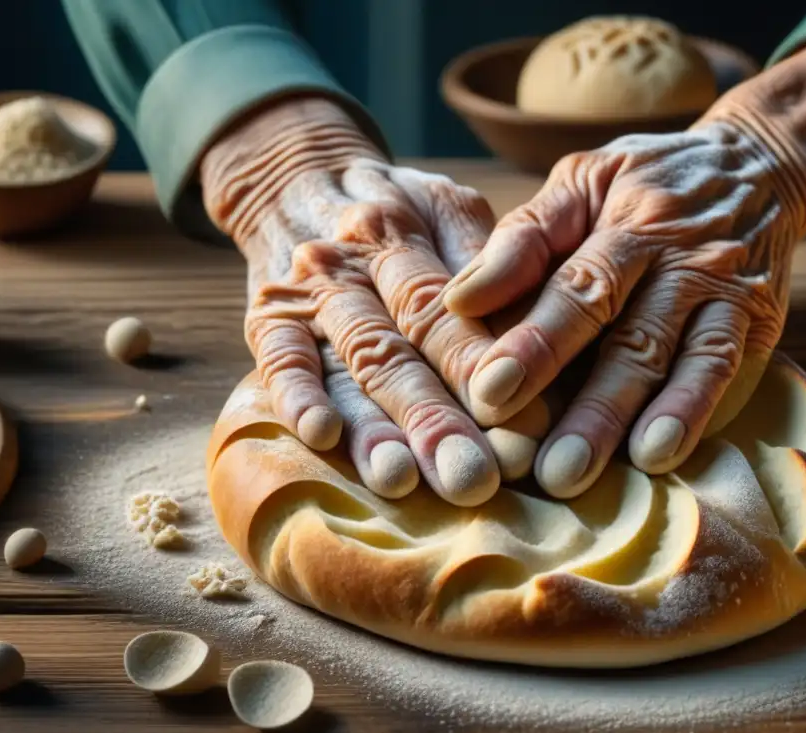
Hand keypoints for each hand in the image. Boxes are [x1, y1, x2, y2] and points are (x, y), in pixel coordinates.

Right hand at [200, 97, 545, 505]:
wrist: (297, 181)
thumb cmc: (400, 212)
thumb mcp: (448, 211)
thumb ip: (492, 268)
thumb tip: (539, 345)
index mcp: (400, 233)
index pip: (444, 308)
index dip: (482, 369)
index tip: (526, 428)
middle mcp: (350, 261)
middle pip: (399, 347)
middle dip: (436, 418)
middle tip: (472, 478)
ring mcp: (305, 294)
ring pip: (345, 364)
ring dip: (372, 427)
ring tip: (401, 479)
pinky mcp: (266, 322)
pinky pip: (279, 363)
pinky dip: (298, 398)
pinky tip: (323, 436)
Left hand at [445, 38, 805, 497]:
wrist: (758, 163)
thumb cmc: (644, 182)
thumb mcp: (582, 183)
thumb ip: (522, 240)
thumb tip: (458, 299)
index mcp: (626, 219)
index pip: (577, 286)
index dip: (535, 342)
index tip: (489, 394)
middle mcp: (680, 256)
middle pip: (629, 335)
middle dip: (586, 405)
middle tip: (543, 467)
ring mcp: (723, 289)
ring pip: (680, 360)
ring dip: (638, 419)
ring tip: (591, 474)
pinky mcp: (758, 320)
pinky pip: (728, 369)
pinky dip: (697, 412)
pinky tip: (662, 457)